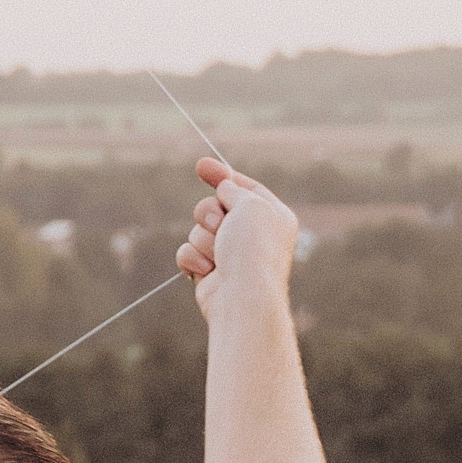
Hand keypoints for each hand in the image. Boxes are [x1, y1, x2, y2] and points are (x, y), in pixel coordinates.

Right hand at [182, 158, 300, 318]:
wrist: (242, 297)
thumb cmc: (253, 249)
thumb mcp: (250, 204)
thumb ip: (235, 189)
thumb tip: (225, 188)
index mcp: (273, 217)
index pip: (245, 187)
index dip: (222, 175)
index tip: (201, 165)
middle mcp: (253, 235)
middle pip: (215, 206)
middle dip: (210, 213)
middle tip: (220, 226)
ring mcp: (230, 255)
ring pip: (198, 229)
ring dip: (203, 238)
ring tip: (219, 255)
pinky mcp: (209, 272)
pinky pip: (188, 251)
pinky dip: (193, 258)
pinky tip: (207, 270)